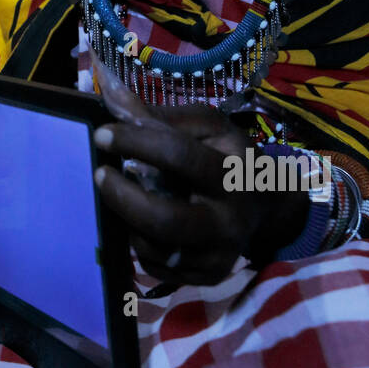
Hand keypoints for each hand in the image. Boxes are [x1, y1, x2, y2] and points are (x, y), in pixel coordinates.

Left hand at [91, 56, 306, 284]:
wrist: (268, 207)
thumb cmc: (230, 157)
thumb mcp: (207, 127)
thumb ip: (158, 115)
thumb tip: (109, 90)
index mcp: (233, 175)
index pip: (180, 157)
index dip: (136, 142)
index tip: (102, 135)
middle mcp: (229, 222)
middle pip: (165, 220)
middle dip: (122, 197)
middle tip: (100, 175)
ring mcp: (218, 257)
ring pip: (154, 247)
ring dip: (127, 218)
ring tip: (122, 194)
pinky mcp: (206, 278)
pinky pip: (156, 267)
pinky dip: (138, 241)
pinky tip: (140, 220)